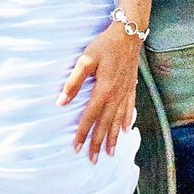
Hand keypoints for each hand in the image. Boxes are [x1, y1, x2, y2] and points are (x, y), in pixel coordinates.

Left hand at [58, 24, 140, 162]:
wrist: (129, 33)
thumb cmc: (104, 45)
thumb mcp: (85, 59)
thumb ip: (73, 82)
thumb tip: (61, 102)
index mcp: (104, 89)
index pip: (90, 117)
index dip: (82, 133)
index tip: (76, 148)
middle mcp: (116, 95)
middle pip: (106, 124)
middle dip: (99, 143)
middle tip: (93, 160)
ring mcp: (126, 92)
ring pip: (118, 120)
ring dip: (114, 138)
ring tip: (111, 153)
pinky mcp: (132, 87)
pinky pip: (129, 109)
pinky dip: (127, 121)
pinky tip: (126, 130)